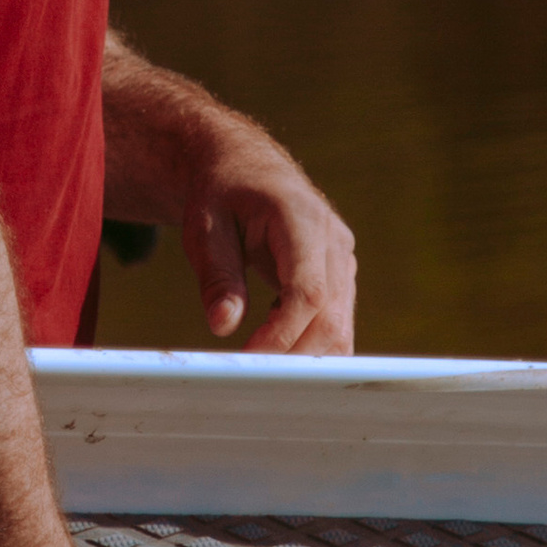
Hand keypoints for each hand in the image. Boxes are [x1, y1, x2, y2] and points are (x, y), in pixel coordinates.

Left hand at [184, 128, 356, 351]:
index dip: (283, 333)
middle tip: (251, 380)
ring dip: (303, 358)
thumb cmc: (220, 192)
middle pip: (331, 317)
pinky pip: (334, 322)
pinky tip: (270, 347)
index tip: (249, 360)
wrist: (243, 166)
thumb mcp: (204, 227)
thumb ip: (217, 275)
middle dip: (294, 356)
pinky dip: (307, 345)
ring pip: (339, 327)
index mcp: (301, 217)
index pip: (308, 291)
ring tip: (259, 370)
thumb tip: (223, 326)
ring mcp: (342, 260)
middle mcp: (333, 240)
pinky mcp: (339, 276)